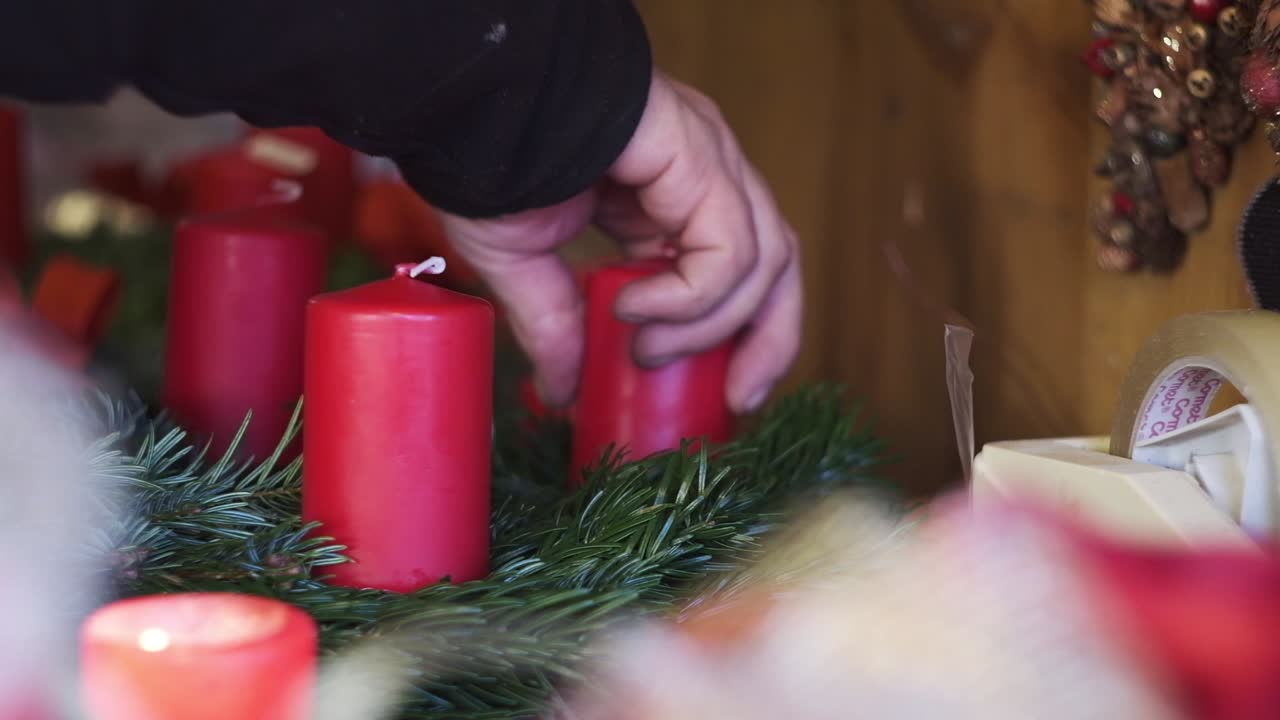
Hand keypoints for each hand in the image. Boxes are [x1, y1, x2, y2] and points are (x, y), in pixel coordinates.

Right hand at [442, 69, 801, 413]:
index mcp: (671, 197)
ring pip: (765, 260)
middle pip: (775, 265)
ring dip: (714, 326)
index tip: (722, 393)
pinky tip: (632, 306)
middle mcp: (704, 175)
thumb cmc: (487, 163)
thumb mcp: (523, 268)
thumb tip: (562, 393)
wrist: (470, 104)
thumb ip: (555, 327)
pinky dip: (690, 296)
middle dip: (768, 340)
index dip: (744, 335)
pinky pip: (729, 248)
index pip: (740, 271)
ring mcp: (709, 159)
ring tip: (645, 350)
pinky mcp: (701, 155)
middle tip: (738, 397)